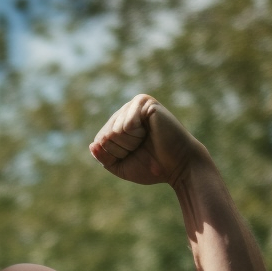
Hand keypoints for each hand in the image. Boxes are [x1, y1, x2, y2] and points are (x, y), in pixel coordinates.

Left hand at [89, 94, 207, 186]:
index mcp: (120, 123)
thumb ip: (103, 157)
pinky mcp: (146, 104)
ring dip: (129, 142)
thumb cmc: (152, 166)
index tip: (134, 155)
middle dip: (122, 149)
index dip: (114, 154)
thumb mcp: (120, 166)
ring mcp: (136, 105)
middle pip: (106, 135)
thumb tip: (93, 144)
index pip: (100, 140)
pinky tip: (150, 132)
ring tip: (147, 140)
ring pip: (114, 130)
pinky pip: (126, 123)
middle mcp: (126, 112)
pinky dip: (136, 134)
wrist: (178, 166)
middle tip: (142, 148)